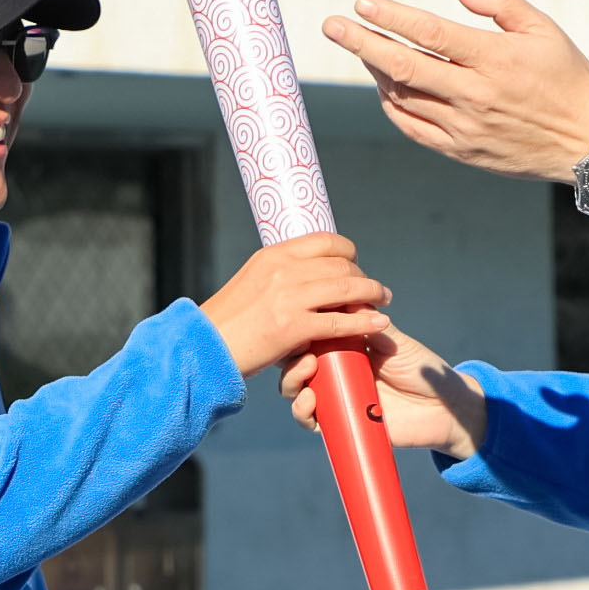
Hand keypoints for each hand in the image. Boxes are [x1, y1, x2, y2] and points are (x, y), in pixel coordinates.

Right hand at [198, 234, 390, 377]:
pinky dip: (364, 321)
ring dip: (372, 293)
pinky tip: (378, 323)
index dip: (348, 252)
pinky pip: (340, 321)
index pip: (324, 241)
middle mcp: (283, 269)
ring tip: (383, 301)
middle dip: (363, 276)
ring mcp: (289, 297)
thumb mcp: (251, 283)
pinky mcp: (293, 326)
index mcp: (273, 255)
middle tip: (375, 289)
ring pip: (345, 288)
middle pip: (340, 264)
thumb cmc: (228, 323)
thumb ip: (279, 276)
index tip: (355, 264)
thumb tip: (306, 277)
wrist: (204, 348)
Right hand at [282, 323, 486, 460]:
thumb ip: (371, 324)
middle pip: (295, 364)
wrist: (444, 409)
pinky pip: (312, 421)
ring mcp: (336, 398)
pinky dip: (303, 413)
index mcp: (345, 348)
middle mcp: (336, 373)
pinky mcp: (342, 424)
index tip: (298, 321)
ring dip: (292, 381)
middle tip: (304, 354)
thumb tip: (346, 298)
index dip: (298, 331)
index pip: (311, 337)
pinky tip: (310, 402)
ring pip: (297, 391)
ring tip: (307, 371)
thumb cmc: (422, 370)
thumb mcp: (395, 342)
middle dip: (290, 358)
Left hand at [322, 0, 588, 192]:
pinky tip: (387, 86)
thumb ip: (500, 3)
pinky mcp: (462, 151)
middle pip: (404, 67)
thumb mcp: (544, 29)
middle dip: (362, 44)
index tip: (362, 3)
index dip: (392, 17)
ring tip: (365, 50)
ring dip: (377, 72)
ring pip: (404, 97)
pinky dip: (393, 105)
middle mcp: (475, 95)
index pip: (430, 34)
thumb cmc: (567, 78)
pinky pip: (413, 127)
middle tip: (332, 26)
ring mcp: (465, 128)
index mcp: (495, 59)